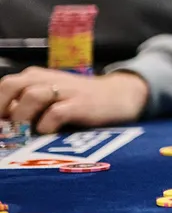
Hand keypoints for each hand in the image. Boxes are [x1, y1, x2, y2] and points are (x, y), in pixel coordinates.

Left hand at [0, 69, 149, 133]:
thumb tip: (1, 126)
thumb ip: (21, 109)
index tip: (0, 127)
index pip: (3, 87)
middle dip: (2, 110)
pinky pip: (56, 113)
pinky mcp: (81, 103)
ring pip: (31, 96)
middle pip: (11, 85)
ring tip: (25, 135)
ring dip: (22, 119)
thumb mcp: (46, 101)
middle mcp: (46, 79)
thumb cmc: (75, 103)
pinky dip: (46, 126)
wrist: (118, 96)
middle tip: (6, 131)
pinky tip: (48, 133)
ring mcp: (65, 89)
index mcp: (34, 77)